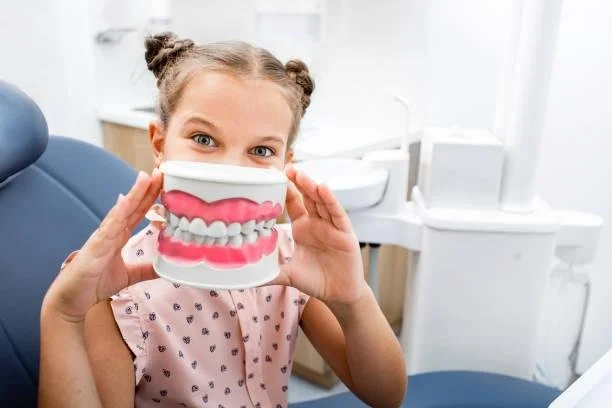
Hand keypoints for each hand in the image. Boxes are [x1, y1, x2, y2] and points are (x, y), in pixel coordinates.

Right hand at [42, 169, 163, 322]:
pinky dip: (117, 213)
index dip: (150, 198)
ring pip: (120, 211)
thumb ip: (146, 269)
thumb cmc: (94, 284)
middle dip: (146, 189)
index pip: (138, 212)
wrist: (70, 300)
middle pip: (131, 206)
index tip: (164, 183)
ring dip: (133, 194)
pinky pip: (107, 228)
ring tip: (145, 177)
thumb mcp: (129, 275)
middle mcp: (110, 232)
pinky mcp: (94, 247)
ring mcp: (102, 238)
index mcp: (118, 236)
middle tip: (160, 171)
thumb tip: (166, 267)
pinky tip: (125, 200)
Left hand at [271, 166, 366, 304]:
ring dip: (312, 187)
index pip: (292, 202)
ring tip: (301, 175)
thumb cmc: (314, 280)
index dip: (284, 188)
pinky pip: (337, 214)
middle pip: (307, 196)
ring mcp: (331, 226)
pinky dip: (330, 201)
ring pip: (321, 201)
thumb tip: (243, 276)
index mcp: (302, 227)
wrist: (338, 294)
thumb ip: (268, 272)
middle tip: (286, 167)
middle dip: (298, 181)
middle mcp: (317, 222)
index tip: (272, 174)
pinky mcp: (345, 233)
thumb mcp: (287, 275)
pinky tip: (323, 188)